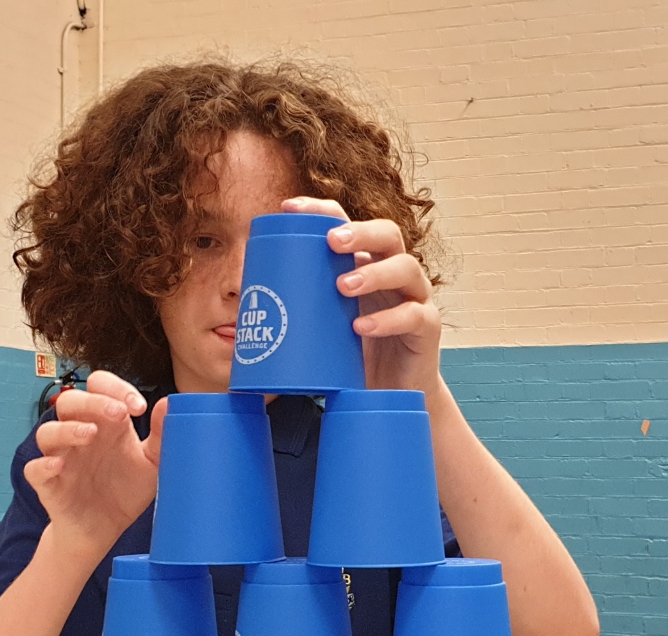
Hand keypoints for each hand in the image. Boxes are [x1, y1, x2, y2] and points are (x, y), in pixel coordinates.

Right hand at [23, 370, 167, 557]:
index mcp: (105, 424)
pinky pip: (35, 469)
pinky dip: (43, 465)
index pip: (99, 388)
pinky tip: (58, 465)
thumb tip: (169, 403)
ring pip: (48, 432)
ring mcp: (62, 458)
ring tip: (90, 434)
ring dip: (67, 429)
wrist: (105, 531)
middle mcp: (80, 436)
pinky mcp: (49, 485)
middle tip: (118, 413)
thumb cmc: (125, 491)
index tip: (139, 407)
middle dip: (93, 402)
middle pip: (70, 402)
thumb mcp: (152, 463)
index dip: (116, 389)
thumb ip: (160, 434)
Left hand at [282, 197, 442, 395]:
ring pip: (406, 268)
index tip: (288, 208)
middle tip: (332, 242)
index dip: (322, 210)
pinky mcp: (427, 329)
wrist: (390, 396)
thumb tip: (240, 304)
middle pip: (388, 234)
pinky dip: (387, 319)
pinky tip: (361, 326)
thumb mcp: (324, 325)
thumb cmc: (354, 356)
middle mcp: (394, 274)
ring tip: (343, 286)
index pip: (348, 224)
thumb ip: (298, 309)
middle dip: (360, 232)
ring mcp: (415, 298)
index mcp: (366, 264)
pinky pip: (414, 316)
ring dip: (374, 273)